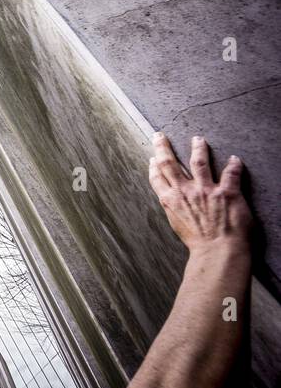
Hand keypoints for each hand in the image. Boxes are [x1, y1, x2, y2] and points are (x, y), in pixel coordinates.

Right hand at [148, 133, 251, 252]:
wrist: (217, 251)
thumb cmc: (198, 243)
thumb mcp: (177, 224)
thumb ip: (174, 208)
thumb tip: (172, 202)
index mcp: (170, 201)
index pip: (157, 177)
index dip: (153, 166)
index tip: (153, 158)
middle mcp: (185, 192)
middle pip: (170, 163)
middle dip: (163, 147)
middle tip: (159, 136)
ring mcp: (206, 191)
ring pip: (199, 161)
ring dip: (198, 148)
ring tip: (197, 139)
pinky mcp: (227, 193)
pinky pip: (231, 173)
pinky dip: (234, 165)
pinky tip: (235, 159)